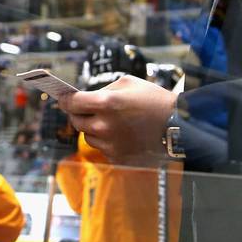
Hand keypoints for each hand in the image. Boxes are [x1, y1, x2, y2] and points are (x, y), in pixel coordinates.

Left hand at [57, 75, 175, 163]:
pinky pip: (103, 149)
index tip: (62, 99)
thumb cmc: (154, 100)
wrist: (178, 126)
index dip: (65, 100)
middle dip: (78, 114)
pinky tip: (121, 134)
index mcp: (105, 103)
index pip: (72, 103)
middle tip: (84, 109)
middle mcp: (104, 126)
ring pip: (88, 136)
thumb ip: (104, 89)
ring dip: (92, 129)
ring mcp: (110, 145)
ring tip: (109, 122)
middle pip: (76, 121)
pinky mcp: (117, 158)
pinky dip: (107, 142)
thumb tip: (86, 97)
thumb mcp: (128, 83)